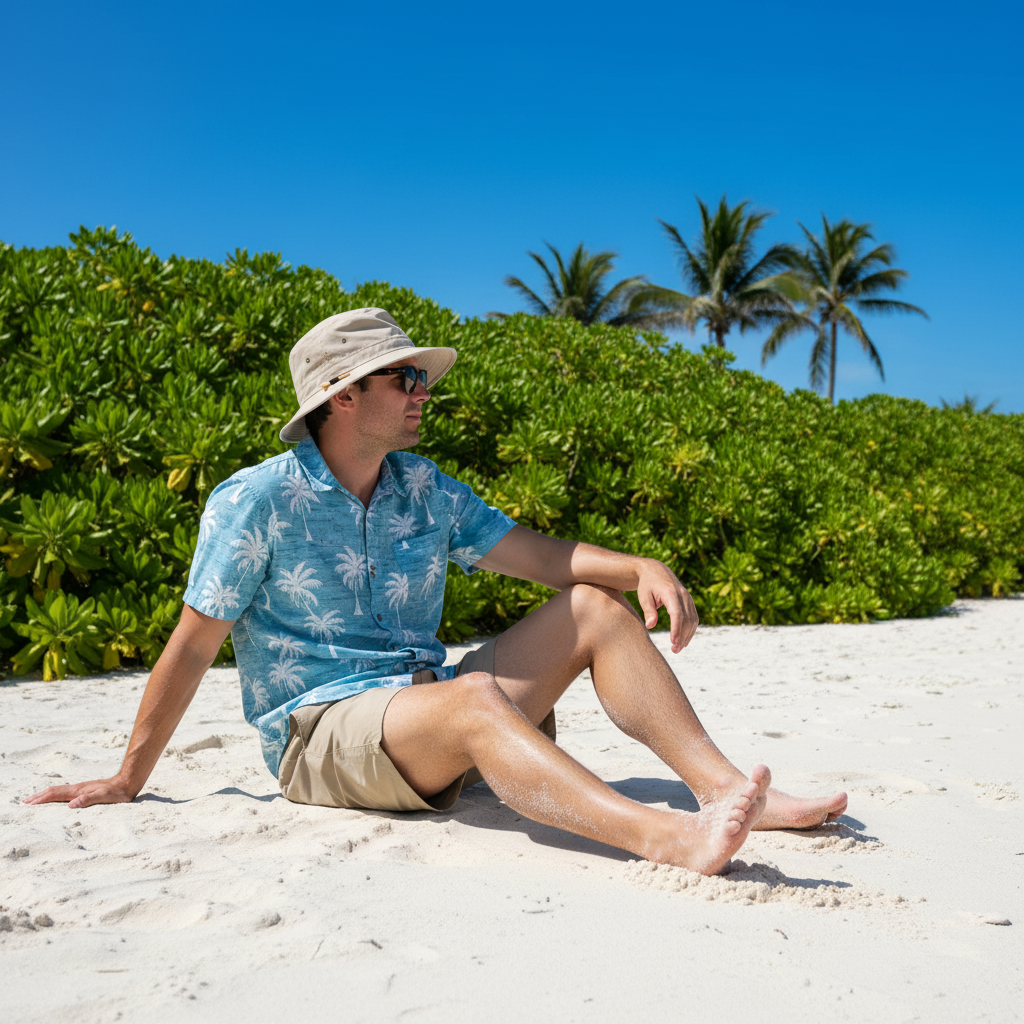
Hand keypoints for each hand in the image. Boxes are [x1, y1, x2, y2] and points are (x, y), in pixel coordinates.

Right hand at [22, 776, 137, 809]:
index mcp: (79, 790)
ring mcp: (82, 788)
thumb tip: (70, 805)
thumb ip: (88, 800)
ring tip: (35, 799)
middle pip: (54, 791)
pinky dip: (56, 795)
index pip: (56, 794)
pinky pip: (66, 793)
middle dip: (39, 796)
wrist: (128, 782)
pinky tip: (56, 798)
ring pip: (59, 791)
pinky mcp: (86, 790)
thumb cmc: (118, 792)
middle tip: (24, 802)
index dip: (41, 799)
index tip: (28, 804)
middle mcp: (78, 788)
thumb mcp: (104, 797)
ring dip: (45, 795)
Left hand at [636, 559, 698, 653]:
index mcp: (670, 593)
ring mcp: (688, 597)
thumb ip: (648, 611)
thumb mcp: (644, 596)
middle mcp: (683, 595)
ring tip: (678, 648)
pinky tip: (684, 640)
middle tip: (674, 650)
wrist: (655, 570)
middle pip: (687, 619)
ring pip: (693, 619)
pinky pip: (694, 617)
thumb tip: (650, 626)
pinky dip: (690, 629)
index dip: (676, 629)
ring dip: (687, 635)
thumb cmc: (647, 585)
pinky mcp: (689, 601)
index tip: (673, 642)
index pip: (677, 614)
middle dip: (682, 636)